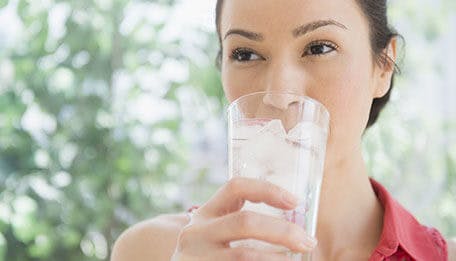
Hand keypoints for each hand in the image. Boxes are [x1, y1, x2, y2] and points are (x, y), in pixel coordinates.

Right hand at [171, 177, 316, 260]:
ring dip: (277, 259)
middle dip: (282, 231)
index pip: (235, 187)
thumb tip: (295, 229)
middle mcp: (196, 232)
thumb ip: (240, 225)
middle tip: (307, 241)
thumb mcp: (214, 234)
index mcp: (205, 214)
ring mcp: (196, 258)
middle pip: (245, 222)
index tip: (294, 201)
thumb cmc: (206, 255)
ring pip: (245, 256)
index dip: (267, 189)